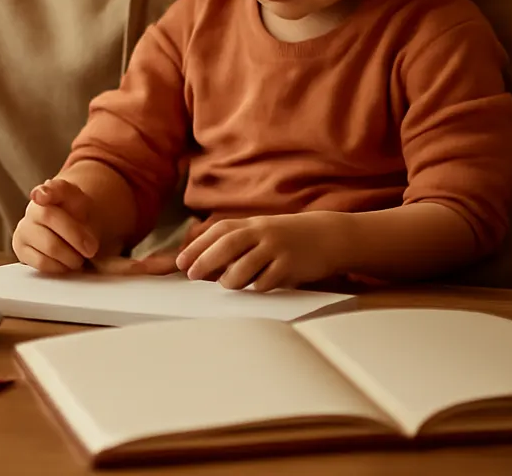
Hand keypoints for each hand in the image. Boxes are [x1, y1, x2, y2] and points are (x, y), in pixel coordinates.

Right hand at [12, 178, 100, 273]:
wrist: (74, 232)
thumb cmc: (77, 217)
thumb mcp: (82, 203)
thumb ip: (69, 196)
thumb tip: (39, 195)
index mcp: (50, 193)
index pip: (48, 189)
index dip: (45, 191)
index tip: (42, 196)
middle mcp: (33, 210)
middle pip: (51, 219)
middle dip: (76, 237)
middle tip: (91, 248)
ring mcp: (24, 229)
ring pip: (49, 246)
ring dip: (70, 256)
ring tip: (77, 255)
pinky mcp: (21, 249)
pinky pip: (42, 262)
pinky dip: (59, 266)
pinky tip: (65, 262)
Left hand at [175, 212, 347, 290]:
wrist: (329, 236)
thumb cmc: (289, 238)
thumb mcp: (262, 232)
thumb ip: (238, 244)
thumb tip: (204, 264)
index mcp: (252, 224)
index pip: (218, 231)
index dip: (197, 245)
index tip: (181, 261)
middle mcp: (262, 232)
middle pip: (226, 245)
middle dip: (205, 261)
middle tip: (191, 275)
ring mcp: (277, 248)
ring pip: (243, 267)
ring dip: (231, 279)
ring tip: (229, 283)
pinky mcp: (290, 265)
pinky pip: (265, 282)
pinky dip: (256, 286)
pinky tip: (259, 285)